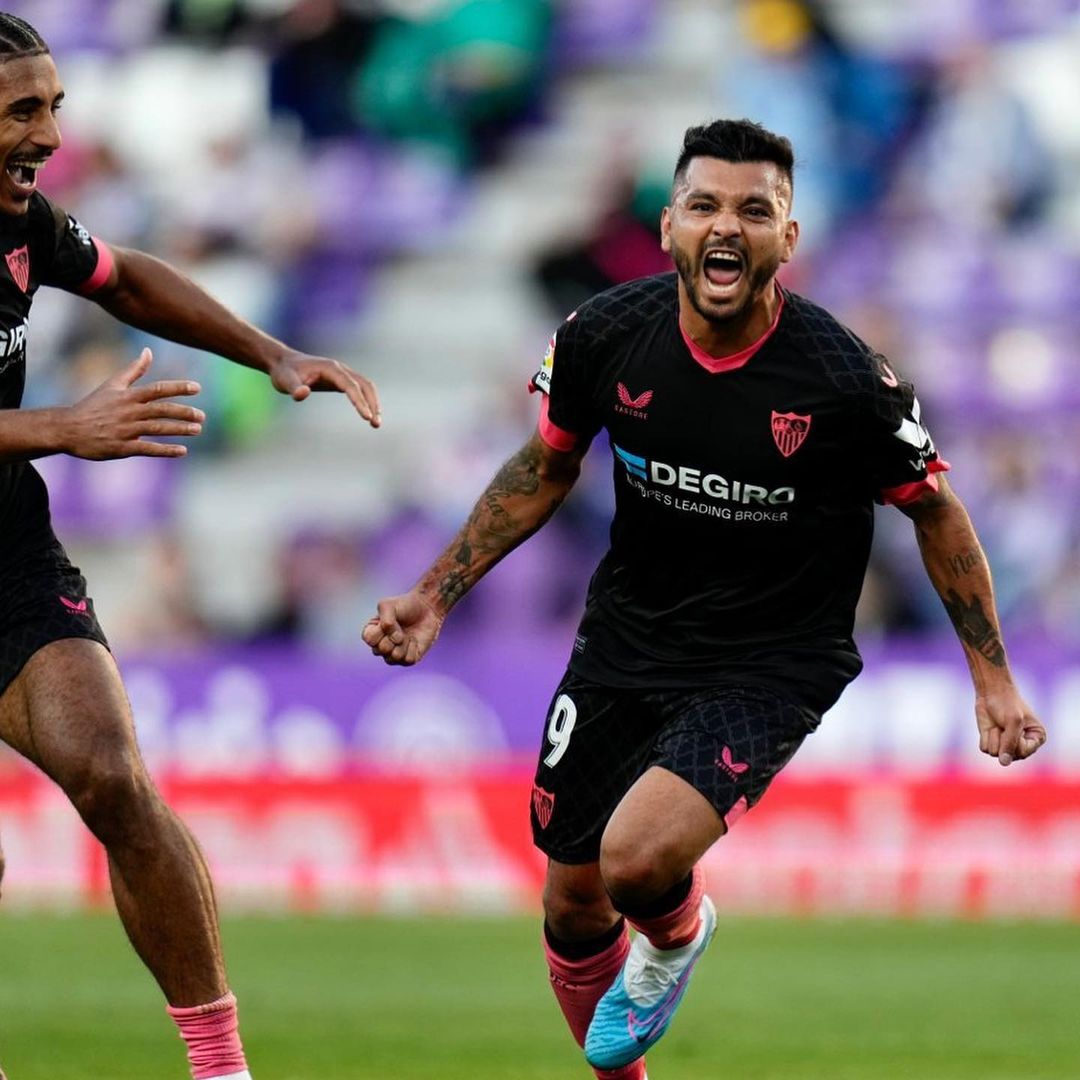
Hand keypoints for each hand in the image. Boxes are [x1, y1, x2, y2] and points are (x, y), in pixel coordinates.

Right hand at [62, 348, 202, 459]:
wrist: (68, 428)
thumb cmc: (93, 406)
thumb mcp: (113, 385)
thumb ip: (134, 369)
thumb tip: (149, 351)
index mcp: (128, 396)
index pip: (158, 389)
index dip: (179, 388)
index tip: (198, 388)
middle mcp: (129, 412)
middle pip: (162, 410)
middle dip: (184, 412)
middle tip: (202, 416)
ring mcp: (126, 430)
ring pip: (158, 429)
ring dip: (179, 429)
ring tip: (197, 430)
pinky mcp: (122, 447)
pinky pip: (148, 449)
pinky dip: (166, 450)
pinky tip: (182, 451)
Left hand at [268, 351, 380, 427]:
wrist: (283, 362)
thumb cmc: (284, 372)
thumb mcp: (284, 381)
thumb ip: (294, 388)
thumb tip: (303, 395)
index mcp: (330, 368)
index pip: (350, 385)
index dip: (360, 401)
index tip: (366, 417)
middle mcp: (340, 369)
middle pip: (364, 385)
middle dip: (372, 403)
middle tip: (376, 424)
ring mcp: (342, 373)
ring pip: (365, 387)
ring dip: (373, 403)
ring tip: (376, 423)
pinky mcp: (340, 380)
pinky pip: (359, 389)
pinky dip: (367, 401)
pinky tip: (368, 415)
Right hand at [361, 591, 442, 665]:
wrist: (426, 608)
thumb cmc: (405, 605)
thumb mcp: (388, 605)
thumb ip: (385, 620)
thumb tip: (395, 640)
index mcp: (373, 633)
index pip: (369, 640)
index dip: (380, 630)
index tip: (389, 620)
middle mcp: (381, 646)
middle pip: (381, 650)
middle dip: (393, 636)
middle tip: (400, 627)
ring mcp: (394, 654)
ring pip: (394, 657)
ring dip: (404, 643)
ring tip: (407, 634)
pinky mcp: (409, 659)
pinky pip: (408, 660)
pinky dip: (413, 648)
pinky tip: (414, 640)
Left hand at [975, 687, 1045, 765]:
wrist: (991, 693)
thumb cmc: (1008, 704)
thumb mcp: (1013, 721)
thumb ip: (1010, 743)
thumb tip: (1004, 763)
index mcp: (1036, 739)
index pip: (1022, 752)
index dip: (1013, 741)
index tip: (1013, 726)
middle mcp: (1023, 746)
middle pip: (1009, 756)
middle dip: (1002, 739)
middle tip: (1004, 725)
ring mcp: (1007, 746)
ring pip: (995, 754)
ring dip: (993, 737)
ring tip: (998, 725)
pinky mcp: (992, 743)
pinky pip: (985, 749)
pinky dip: (985, 737)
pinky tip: (990, 727)